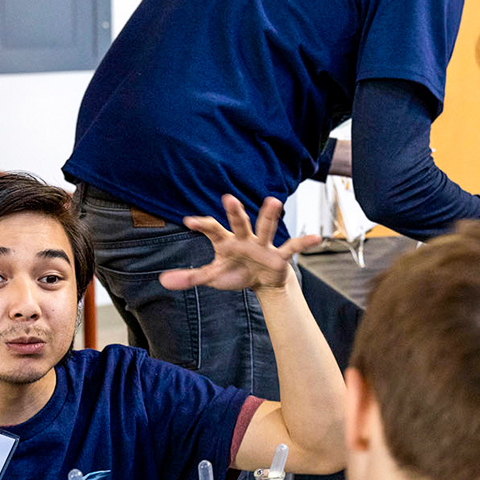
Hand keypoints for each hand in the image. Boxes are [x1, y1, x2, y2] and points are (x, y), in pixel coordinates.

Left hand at [160, 195, 320, 292]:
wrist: (263, 281)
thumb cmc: (236, 272)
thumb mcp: (213, 276)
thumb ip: (191, 276)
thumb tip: (164, 280)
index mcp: (226, 241)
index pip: (212, 229)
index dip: (202, 224)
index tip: (188, 221)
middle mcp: (245, 238)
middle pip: (239, 222)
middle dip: (235, 211)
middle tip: (228, 198)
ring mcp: (263, 245)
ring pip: (266, 227)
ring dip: (269, 215)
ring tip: (274, 200)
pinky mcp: (279, 255)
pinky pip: (291, 247)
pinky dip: (303, 242)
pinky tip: (316, 237)